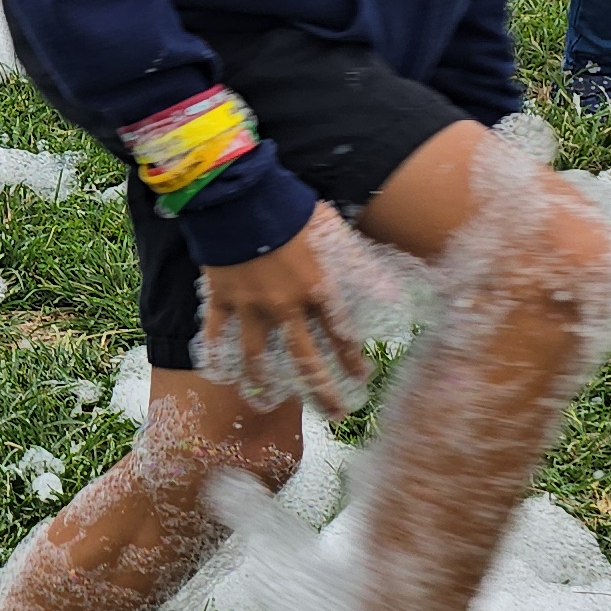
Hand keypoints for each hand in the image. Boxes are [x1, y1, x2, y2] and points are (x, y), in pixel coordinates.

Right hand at [195, 206, 369, 412]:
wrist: (236, 196)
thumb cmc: (287, 207)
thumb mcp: (331, 230)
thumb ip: (359, 263)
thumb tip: (394, 292)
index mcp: (315, 288)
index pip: (340, 334)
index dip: (352, 359)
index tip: (361, 378)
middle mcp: (285, 305)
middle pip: (305, 358)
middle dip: (321, 390)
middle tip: (333, 415)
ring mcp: (250, 305)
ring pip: (257, 354)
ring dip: (264, 381)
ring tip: (267, 402)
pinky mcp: (222, 297)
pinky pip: (217, 332)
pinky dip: (216, 351)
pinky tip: (218, 371)